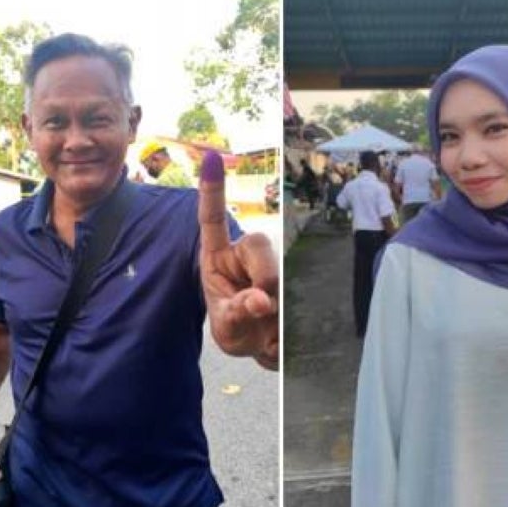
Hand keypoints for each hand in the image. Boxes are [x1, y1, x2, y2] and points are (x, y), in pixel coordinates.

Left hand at [198, 151, 278, 369]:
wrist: (264, 349)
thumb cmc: (237, 330)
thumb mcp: (227, 328)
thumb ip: (237, 312)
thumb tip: (261, 299)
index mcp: (218, 259)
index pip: (213, 221)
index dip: (213, 191)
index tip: (211, 157)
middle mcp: (246, 258)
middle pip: (259, 244)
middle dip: (264, 274)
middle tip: (262, 306)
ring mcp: (271, 268)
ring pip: (281, 274)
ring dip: (276, 307)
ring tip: (265, 331)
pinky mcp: (293, 281)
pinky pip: (296, 294)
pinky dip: (286, 323)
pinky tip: (276, 336)